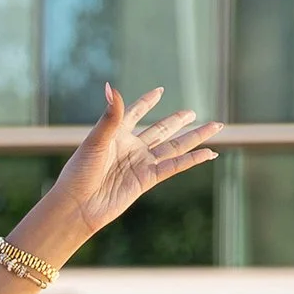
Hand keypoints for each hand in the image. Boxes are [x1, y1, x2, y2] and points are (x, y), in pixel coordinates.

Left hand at [32, 83, 218, 264]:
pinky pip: (174, 166)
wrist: (79, 205)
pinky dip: (192, 159)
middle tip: (192, 112)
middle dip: (177, 121)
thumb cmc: (80, 173)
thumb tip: (112, 87)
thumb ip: (110, 116)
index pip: (135, 113)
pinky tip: (209, 153)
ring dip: (194, 137)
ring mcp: (141, 163)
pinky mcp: (147, 180)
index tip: (160, 91)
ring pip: (174, 146)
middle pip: (161, 130)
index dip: (147, 102)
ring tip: (214, 127)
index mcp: (116, 134)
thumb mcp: (96, 141)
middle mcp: (131, 147)